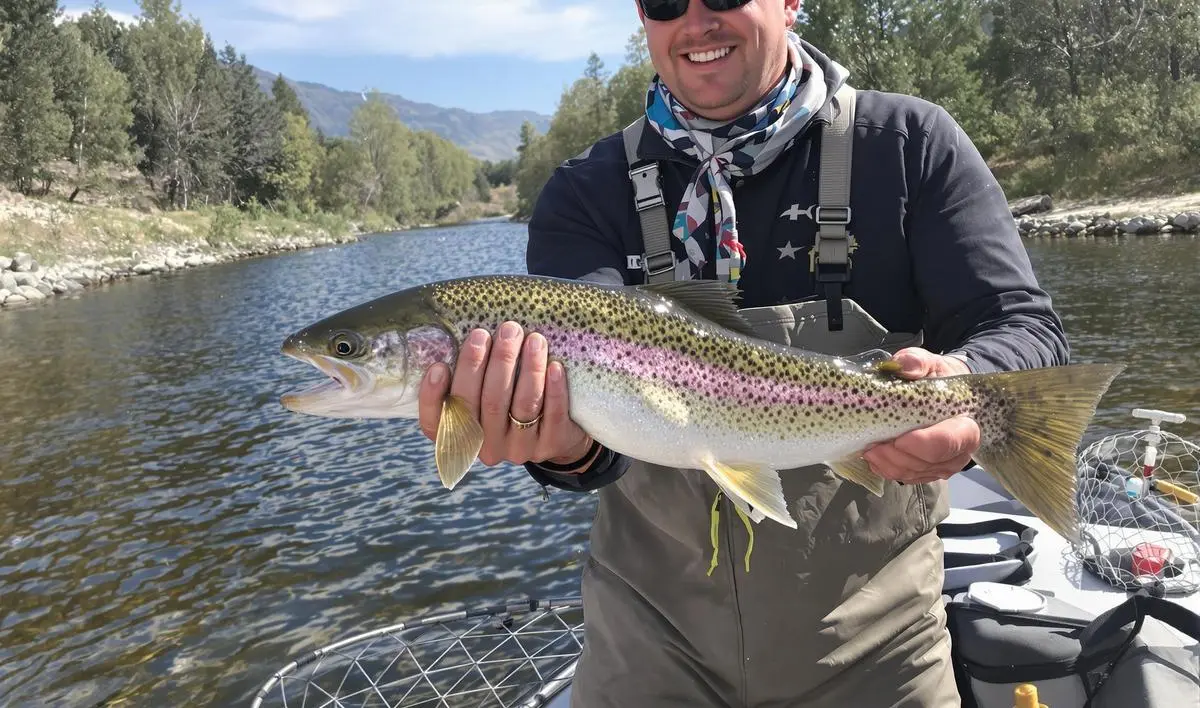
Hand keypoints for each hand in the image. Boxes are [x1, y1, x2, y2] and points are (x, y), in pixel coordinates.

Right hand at [417, 321, 594, 470]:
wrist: (555, 433)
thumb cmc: (506, 399)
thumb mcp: (479, 392)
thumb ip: (467, 373)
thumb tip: (456, 334)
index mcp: (459, 433)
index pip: (436, 422)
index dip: (433, 397)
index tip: (438, 366)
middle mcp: (487, 446)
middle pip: (488, 403)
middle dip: (496, 362)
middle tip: (506, 330)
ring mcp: (520, 449)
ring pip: (522, 405)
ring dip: (529, 368)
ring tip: (534, 338)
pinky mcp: (551, 445)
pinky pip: (553, 417)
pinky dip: (554, 389)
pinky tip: (555, 366)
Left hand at [862, 347, 979, 484]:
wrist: (942, 393)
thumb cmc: (936, 378)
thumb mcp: (929, 363)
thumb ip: (917, 362)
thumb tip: (904, 367)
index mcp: (966, 424)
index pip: (949, 442)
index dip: (922, 444)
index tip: (898, 438)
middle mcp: (959, 450)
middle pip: (927, 463)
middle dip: (897, 456)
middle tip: (872, 445)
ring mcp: (944, 465)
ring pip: (914, 473)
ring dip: (888, 464)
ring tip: (869, 449)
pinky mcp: (928, 472)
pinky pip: (906, 478)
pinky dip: (887, 470)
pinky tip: (875, 458)